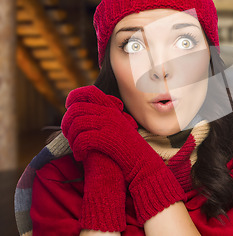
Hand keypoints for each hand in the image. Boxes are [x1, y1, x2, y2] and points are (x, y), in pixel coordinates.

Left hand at [62, 85, 186, 224]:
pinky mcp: (107, 138)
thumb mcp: (116, 128)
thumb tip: (77, 117)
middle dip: (66, 124)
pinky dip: (78, 149)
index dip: (73, 97)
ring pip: (77, 124)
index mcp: (111, 108)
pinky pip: (83, 139)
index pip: (88, 92)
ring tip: (76, 149)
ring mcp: (109, 124)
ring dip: (71, 139)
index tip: (69, 108)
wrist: (142, 164)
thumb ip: (102, 119)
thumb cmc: (126, 150)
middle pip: (76, 109)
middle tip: (69, 137)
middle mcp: (110, 113)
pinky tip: (81, 156)